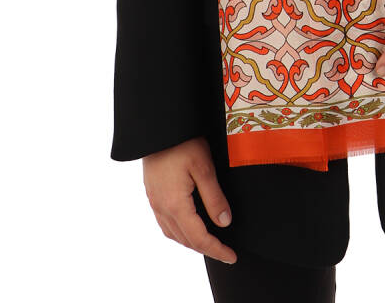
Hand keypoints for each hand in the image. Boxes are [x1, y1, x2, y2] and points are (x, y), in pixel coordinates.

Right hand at [142, 136, 237, 264]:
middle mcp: (162, 208)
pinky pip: (165, 223)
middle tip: (225, 252)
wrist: (158, 128)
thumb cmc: (182, 143)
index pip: (199, 238)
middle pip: (185, 240)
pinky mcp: (152, 194)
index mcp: (176, 205)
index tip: (232, 256)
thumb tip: (224, 223)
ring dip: (192, 242)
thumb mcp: (204, 167)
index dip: (217, 250)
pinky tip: (188, 226)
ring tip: (210, 242)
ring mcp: (155, 202)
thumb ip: (214, 197)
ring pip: (173, 234)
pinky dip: (179, 232)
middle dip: (206, 249)